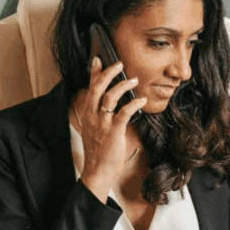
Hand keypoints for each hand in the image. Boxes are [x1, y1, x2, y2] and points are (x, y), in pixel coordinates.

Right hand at [76, 57, 146, 201]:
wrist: (97, 170)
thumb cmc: (98, 150)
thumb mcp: (93, 128)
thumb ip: (98, 114)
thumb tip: (109, 101)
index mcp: (87, 113)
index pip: (89, 88)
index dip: (93, 72)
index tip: (98, 59)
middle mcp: (93, 116)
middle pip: (98, 87)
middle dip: (108, 73)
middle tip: (119, 63)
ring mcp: (102, 123)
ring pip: (110, 97)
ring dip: (123, 86)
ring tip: (134, 80)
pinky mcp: (114, 132)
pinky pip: (124, 113)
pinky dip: (134, 104)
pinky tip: (142, 100)